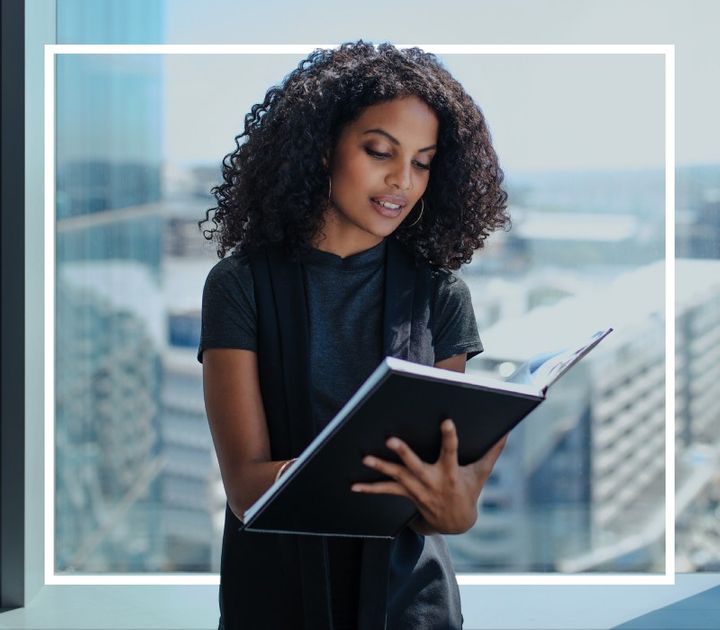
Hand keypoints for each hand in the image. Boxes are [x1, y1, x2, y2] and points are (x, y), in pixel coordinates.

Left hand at [351, 419, 507, 534]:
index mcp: (451, 473)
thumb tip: (507, 431)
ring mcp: (417, 489)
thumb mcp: (482, 473)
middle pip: (415, 465)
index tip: (446, 421)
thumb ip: (492, 451)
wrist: (456, 523)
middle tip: (391, 440)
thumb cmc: (468, 491)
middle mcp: (432, 481)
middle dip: (403, 453)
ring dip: (381, 468)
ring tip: (366, 458)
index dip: (449, 437)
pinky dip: (370, 488)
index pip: (451, 452)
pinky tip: (354, 486)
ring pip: (397, 476)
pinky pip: (386, 491)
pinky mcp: (407, 494)